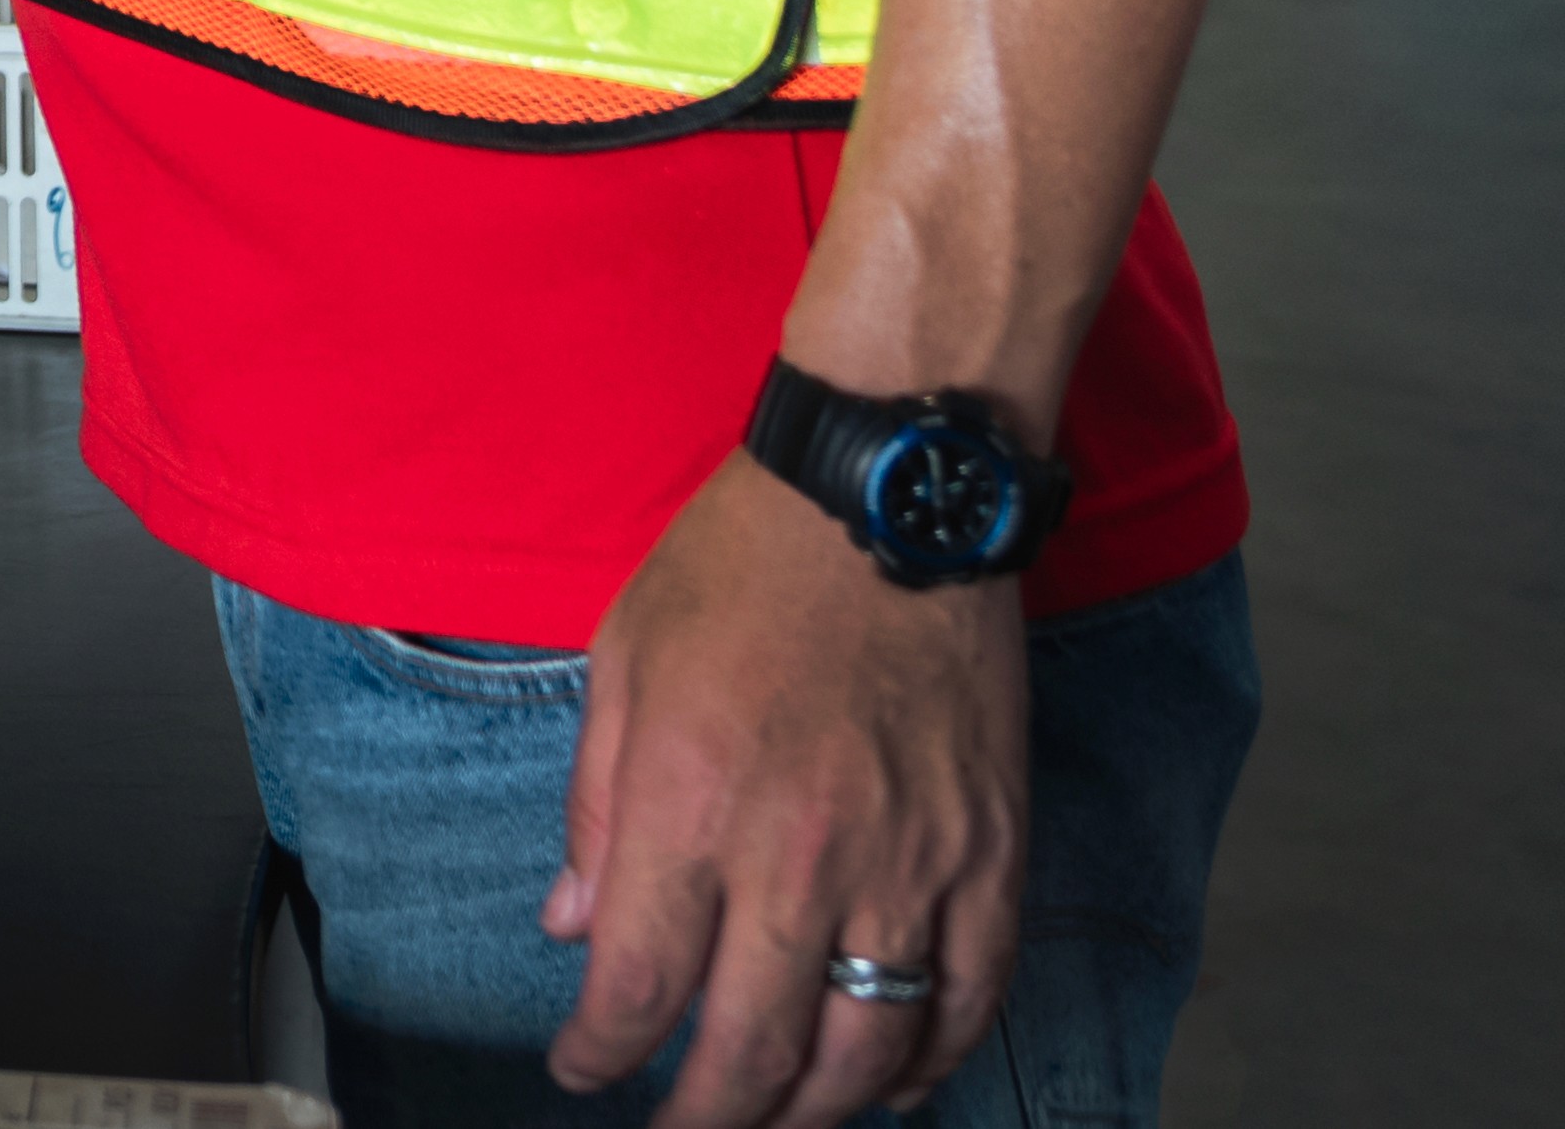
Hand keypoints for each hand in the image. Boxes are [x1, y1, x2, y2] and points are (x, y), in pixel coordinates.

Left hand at [547, 456, 1028, 1125]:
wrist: (888, 497)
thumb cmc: (740, 566)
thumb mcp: (623, 665)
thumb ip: (597, 811)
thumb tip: (572, 928)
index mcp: (692, 803)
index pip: (639, 984)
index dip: (602, 1054)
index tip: (581, 1073)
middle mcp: (801, 854)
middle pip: (754, 1048)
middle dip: (708, 1117)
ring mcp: (912, 863)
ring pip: (870, 1047)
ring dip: (817, 1109)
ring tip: (775, 1117)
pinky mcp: (992, 854)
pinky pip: (972, 995)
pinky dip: (934, 1058)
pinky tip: (896, 1081)